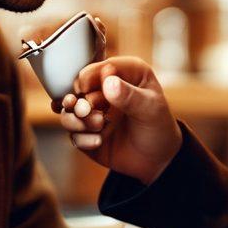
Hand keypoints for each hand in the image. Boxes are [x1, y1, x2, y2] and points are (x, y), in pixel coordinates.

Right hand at [58, 56, 181, 184]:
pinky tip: (98, 142)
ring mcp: (94, 111)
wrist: (157, 159)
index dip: (88, 77)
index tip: (84, 89)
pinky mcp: (86, 132)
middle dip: (79, 102)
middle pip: (78, 89)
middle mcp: (105, 90)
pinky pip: (73, 134)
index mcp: (124, 74)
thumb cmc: (158, 126)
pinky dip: (82, 138)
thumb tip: (108, 82)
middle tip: (87, 112)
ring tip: (97, 126)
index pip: (99, 68)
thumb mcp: (151, 110)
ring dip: (75, 119)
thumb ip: (130, 96)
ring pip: (69, 111)